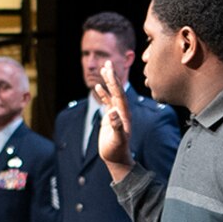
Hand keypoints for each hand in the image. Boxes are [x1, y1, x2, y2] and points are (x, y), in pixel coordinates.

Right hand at [91, 65, 134, 181]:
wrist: (117, 158)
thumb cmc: (117, 151)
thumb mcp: (117, 139)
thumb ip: (116, 126)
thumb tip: (112, 112)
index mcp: (124, 114)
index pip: (120, 95)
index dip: (115, 83)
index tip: (110, 72)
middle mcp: (122, 112)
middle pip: (117, 90)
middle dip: (113, 77)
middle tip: (108, 63)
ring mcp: (117, 114)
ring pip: (112, 94)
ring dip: (108, 82)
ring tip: (105, 69)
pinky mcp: (111, 117)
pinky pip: (107, 102)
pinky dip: (103, 93)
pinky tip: (98, 86)